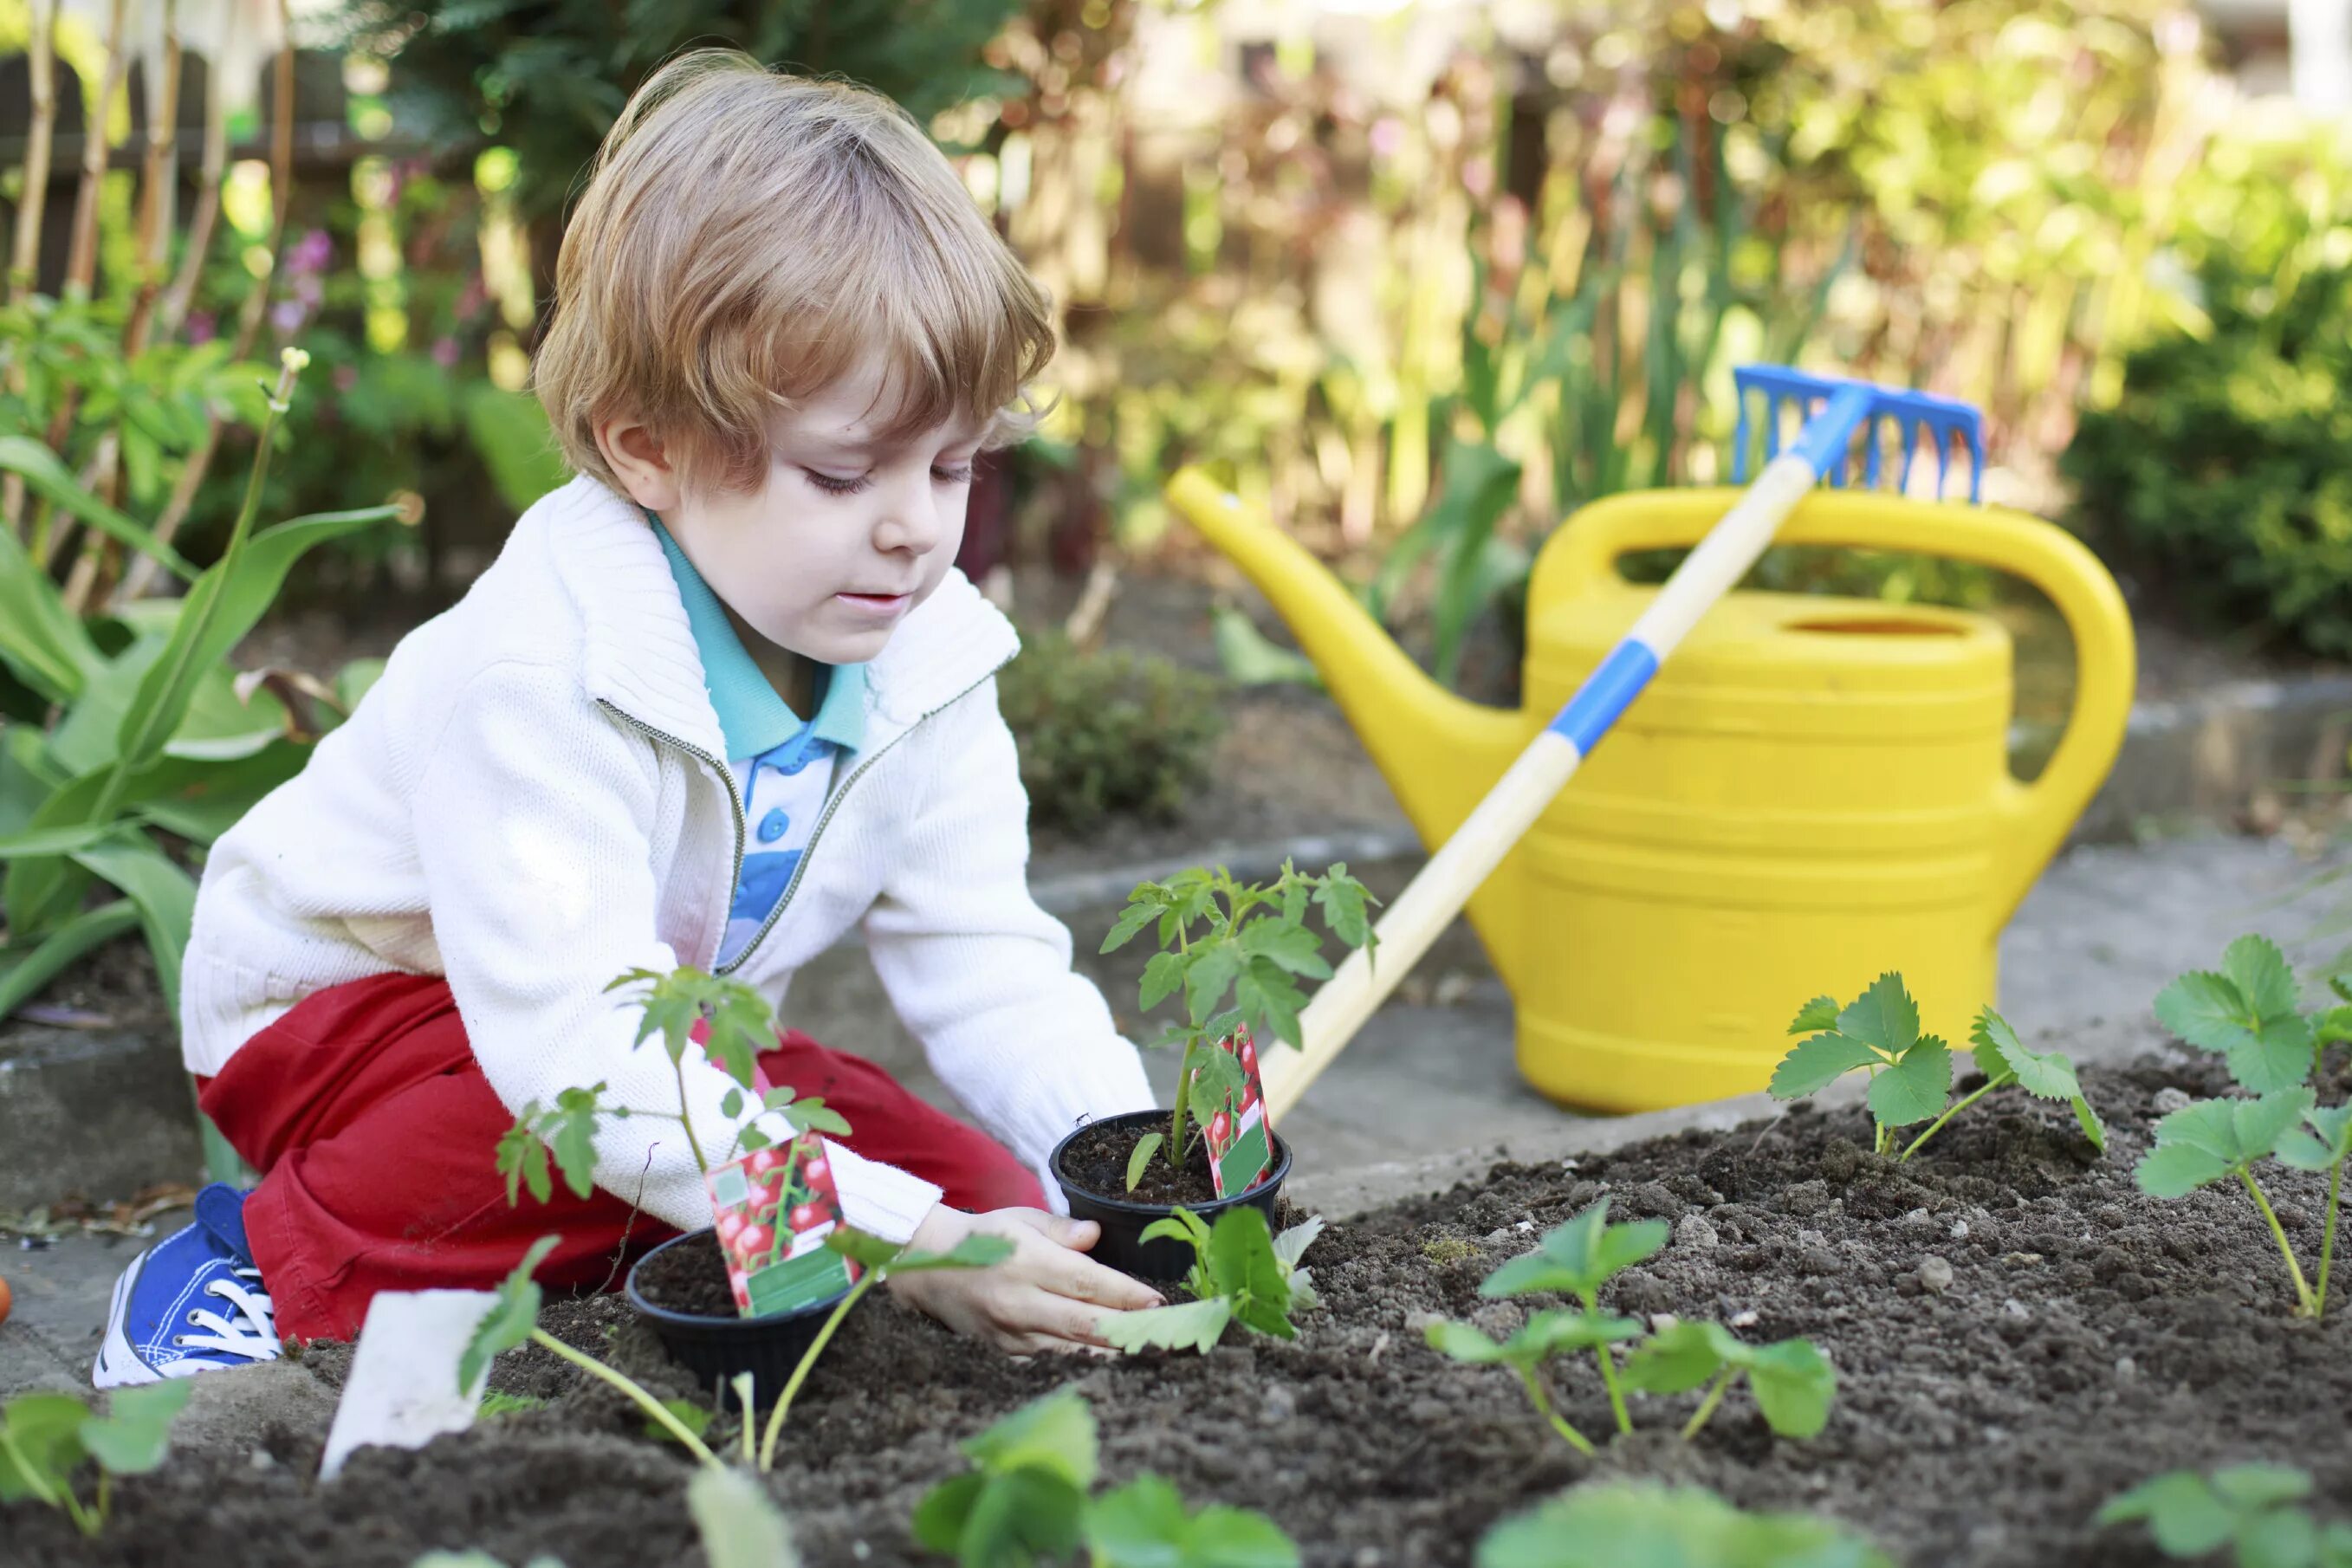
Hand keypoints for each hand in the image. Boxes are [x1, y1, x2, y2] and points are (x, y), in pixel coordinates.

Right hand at [887, 1205, 1162, 1354]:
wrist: (927, 1269)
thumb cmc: (984, 1238)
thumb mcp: (1022, 1220)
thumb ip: (1062, 1230)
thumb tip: (1096, 1234)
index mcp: (1028, 1263)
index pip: (1088, 1283)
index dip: (1126, 1295)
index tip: (1160, 1302)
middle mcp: (1020, 1302)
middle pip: (1085, 1324)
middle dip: (1131, 1332)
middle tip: (1169, 1337)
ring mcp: (1011, 1333)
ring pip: (1071, 1352)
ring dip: (1112, 1356)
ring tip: (1149, 1356)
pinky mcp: (1005, 1354)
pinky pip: (1050, 1365)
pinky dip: (1081, 1367)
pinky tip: (1109, 1368)